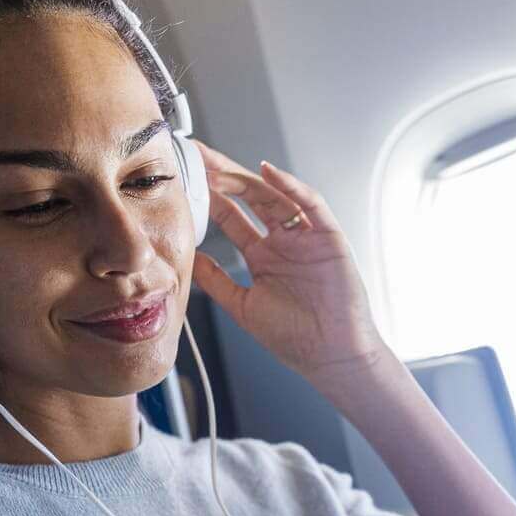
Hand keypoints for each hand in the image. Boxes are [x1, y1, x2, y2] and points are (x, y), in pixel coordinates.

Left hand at [188, 142, 390, 386]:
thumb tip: (187, 258)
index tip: (185, 181)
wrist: (330, 357)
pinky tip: (268, 173)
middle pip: (250, 198)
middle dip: (223, 177)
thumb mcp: (242, 306)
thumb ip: (216, 281)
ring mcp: (306, 237)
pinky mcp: (329, 237)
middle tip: (197, 159)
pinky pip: (311, 204)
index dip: (209, 197)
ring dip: (247, 179)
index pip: (231, 217)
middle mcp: (283, 242)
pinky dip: (291, 186)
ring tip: (218, 167)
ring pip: (275, 196)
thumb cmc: (294, 338)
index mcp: (263, 257)